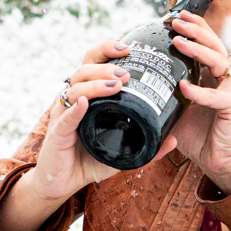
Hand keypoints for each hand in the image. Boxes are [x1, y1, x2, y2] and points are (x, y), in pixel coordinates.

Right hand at [25, 38, 171, 201]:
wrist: (62, 183)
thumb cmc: (88, 161)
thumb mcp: (121, 152)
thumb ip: (145, 146)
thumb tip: (173, 140)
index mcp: (89, 96)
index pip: (94, 63)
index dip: (108, 50)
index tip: (128, 47)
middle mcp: (74, 100)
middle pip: (84, 68)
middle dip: (105, 64)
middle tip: (126, 73)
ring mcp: (64, 115)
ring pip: (75, 89)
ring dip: (95, 83)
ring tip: (115, 85)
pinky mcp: (57, 134)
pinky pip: (65, 118)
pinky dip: (75, 110)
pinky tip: (85, 104)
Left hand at [165, 12, 230, 191]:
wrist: (219, 163)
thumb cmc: (198, 137)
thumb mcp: (175, 112)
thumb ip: (161, 98)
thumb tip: (131, 87)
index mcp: (211, 76)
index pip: (206, 43)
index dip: (194, 27)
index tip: (175, 16)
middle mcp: (224, 78)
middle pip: (214, 44)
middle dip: (195, 30)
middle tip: (175, 20)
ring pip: (219, 60)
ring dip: (197, 50)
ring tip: (178, 42)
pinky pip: (217, 96)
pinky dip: (199, 91)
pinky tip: (183, 87)